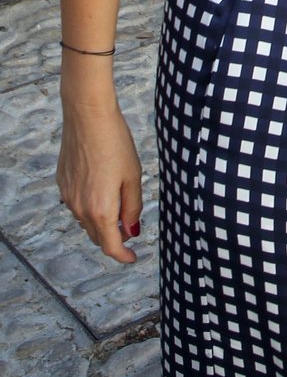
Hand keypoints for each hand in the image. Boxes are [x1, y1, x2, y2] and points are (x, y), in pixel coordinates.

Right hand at [57, 103, 142, 263]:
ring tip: (118, 208)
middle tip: (130, 230)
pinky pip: (77, 204)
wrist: (88, 118)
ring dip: (101, 222)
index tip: (132, 258)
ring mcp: (68, 196)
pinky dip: (90, 206)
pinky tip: (101, 190)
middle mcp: (80, 208)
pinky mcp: (62, 183)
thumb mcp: (133, 176)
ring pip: (86, 221)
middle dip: (114, 238)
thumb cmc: (114, 143)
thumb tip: (132, 230)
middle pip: (97, 236)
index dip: (123, 256)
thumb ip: (133, 207)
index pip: (110, 246)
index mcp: (100, 210)